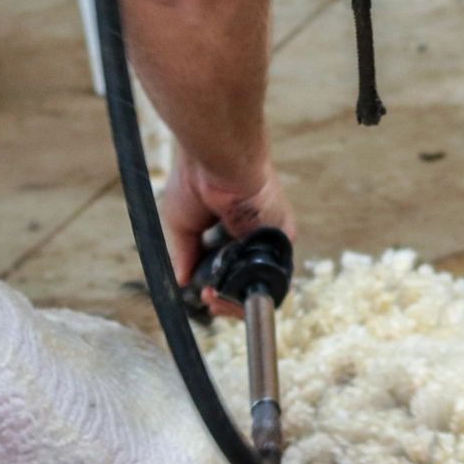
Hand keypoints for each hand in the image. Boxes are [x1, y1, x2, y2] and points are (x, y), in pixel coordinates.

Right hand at [162, 157, 294, 316]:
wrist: (218, 161)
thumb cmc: (197, 179)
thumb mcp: (181, 224)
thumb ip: (184, 254)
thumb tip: (180, 282)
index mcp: (231, 225)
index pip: (229, 266)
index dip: (217, 284)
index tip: (203, 294)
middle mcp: (253, 232)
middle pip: (246, 277)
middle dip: (227, 297)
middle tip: (209, 301)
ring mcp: (269, 236)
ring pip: (260, 281)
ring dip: (238, 299)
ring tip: (216, 302)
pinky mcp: (283, 236)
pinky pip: (273, 275)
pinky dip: (252, 290)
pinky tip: (230, 294)